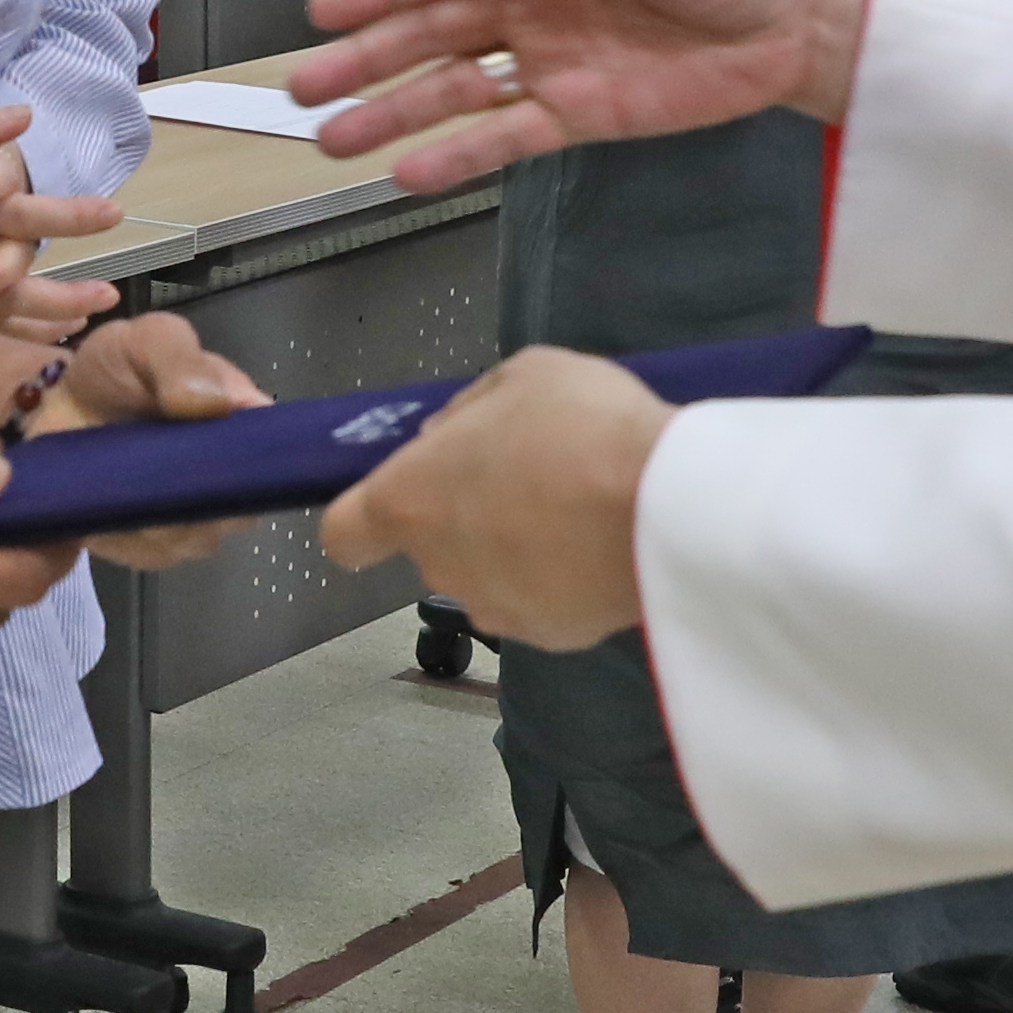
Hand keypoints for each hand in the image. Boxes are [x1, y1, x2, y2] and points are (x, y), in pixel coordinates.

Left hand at [33, 310, 267, 568]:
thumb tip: (215, 402)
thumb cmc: (116, 369)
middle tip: (146, 457)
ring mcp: (195, 521)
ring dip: (154, 508)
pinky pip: (150, 552)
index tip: (205, 446)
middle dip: (191, 487)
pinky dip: (123, 529)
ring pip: (194, 535)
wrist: (60, 405)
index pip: (274, 457)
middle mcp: (231, 481)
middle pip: (236, 507)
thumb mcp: (148, 340)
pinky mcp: (154, 549)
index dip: (249, 458)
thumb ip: (179, 356)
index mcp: (245, 424)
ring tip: (117, 470)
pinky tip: (103, 497)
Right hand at [291, 0, 866, 193]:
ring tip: (334, 139)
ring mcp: (552, 63)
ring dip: (394, 114)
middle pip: (432, 33)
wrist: (799, 26)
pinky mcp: (581, 114)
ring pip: (454, 91)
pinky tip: (410, 173)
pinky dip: (458, 156)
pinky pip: (506, 138)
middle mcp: (535, 6)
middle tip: (305, 86)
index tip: (327, 10)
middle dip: (367, 60)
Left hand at [319, 345, 668, 648]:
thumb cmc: (583, 430)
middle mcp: (441, 565)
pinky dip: (563, 579)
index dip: (361, 521)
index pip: (344, 534)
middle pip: (432, 546)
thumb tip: (449, 435)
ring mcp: (496, 607)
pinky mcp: (552, 635)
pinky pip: (544, 599)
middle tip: (526, 474)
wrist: (668, 509)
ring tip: (576, 506)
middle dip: (466, 515)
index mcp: (410, 499)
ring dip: (517, 549)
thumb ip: (469, 410)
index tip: (392, 505)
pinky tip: (603, 542)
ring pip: (489, 575)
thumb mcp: (521, 376)